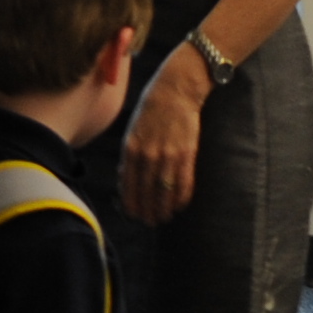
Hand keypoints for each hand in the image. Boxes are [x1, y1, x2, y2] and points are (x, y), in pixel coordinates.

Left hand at [119, 58, 205, 224]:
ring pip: (165, 192)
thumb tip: (126, 181)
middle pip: (146, 193)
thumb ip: (129, 157)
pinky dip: (181, 198)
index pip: (129, 186)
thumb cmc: (150, 110)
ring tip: (163, 218)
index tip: (133, 215)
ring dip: (163, 209)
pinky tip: (178, 206)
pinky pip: (184, 183)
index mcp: (131, 149)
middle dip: (147, 211)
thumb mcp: (132, 131)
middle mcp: (148, 155)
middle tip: (149, 222)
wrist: (175, 90)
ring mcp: (168, 155)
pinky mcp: (187, 154)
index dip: (131, 204)